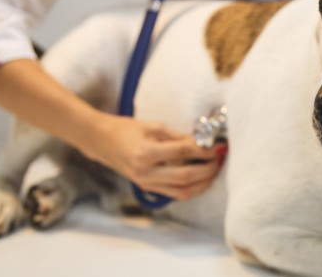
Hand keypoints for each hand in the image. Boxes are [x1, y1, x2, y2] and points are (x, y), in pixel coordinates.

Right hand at [84, 113, 226, 199]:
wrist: (101, 142)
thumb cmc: (125, 130)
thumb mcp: (153, 127)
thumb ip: (178, 137)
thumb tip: (202, 142)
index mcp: (145, 153)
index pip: (182, 153)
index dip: (204, 150)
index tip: (218, 146)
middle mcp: (146, 172)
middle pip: (186, 176)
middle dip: (208, 169)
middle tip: (220, 158)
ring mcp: (146, 184)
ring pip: (183, 191)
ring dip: (203, 182)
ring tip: (214, 169)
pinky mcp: (147, 189)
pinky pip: (175, 194)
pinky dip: (192, 188)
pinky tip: (202, 178)